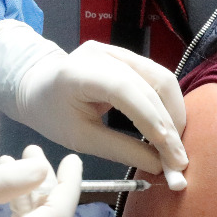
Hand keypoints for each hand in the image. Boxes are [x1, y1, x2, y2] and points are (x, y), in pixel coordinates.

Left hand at [0, 22, 188, 188]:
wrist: (38, 86)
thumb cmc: (52, 114)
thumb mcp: (80, 139)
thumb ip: (121, 150)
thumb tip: (160, 166)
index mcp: (80, 72)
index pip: (126, 90)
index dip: (153, 121)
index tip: (171, 155)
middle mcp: (102, 53)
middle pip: (152, 82)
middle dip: (171, 124)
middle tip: (179, 161)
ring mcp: (116, 50)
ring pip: (161, 77)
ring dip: (175, 113)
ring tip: (177, 147)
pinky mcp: (126, 54)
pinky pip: (156, 77)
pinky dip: (167, 104)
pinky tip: (170, 128)